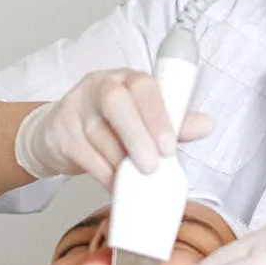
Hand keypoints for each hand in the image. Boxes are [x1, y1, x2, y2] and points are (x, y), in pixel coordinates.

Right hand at [14, 69, 213, 190]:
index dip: (157, 115)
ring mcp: (75, 108)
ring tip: (136, 179)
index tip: (169, 146)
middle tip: (152, 166)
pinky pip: (83, 155)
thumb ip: (174, 122)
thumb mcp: (143, 117)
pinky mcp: (60, 133)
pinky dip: (104, 174)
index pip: (143, 86)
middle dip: (136, 135)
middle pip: (115, 103)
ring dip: (120, 161)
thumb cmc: (110, 123)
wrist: (58, 133)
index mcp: (126, 79)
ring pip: (97, 134)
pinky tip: (116, 184)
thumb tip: (207, 124)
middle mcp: (99, 86)